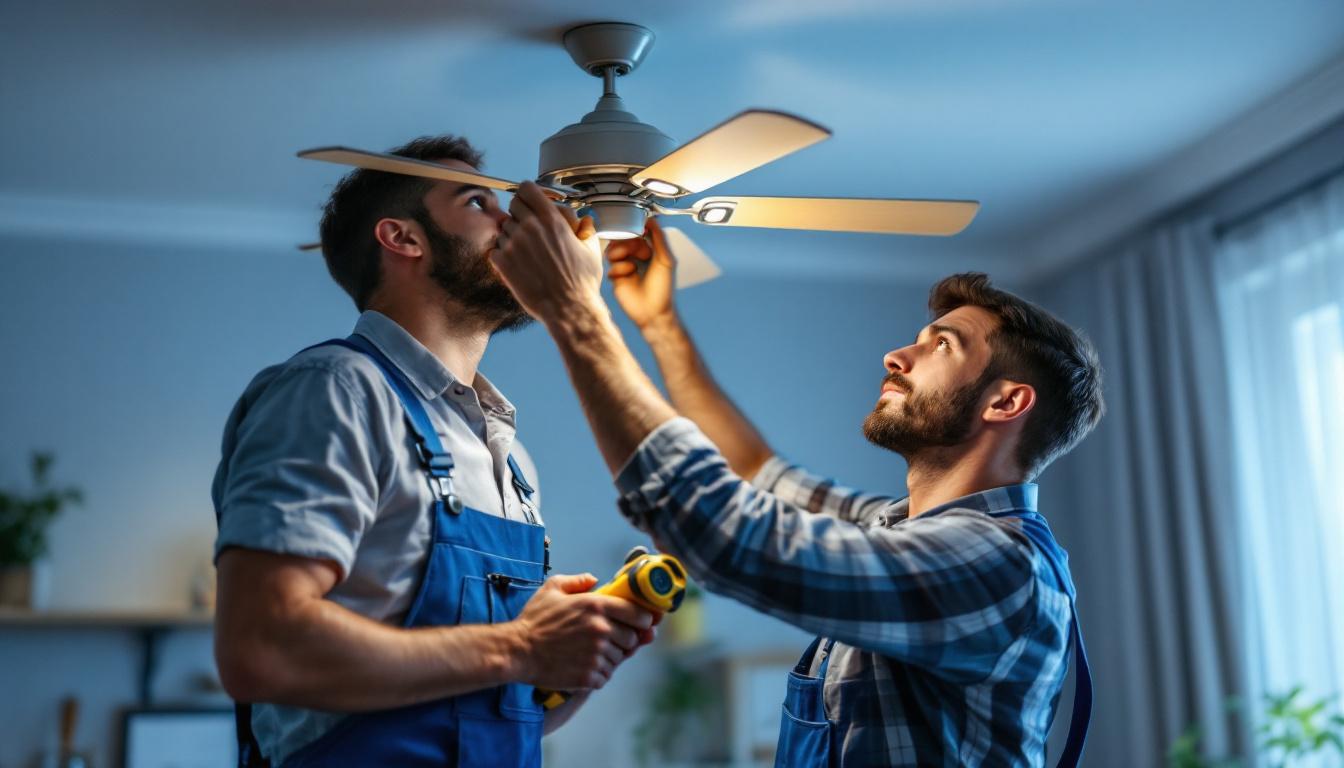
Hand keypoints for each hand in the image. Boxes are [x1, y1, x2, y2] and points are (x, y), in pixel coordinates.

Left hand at [491, 182, 603, 325]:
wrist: (568, 309)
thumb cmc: (582, 282)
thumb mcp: (592, 250)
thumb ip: (587, 230)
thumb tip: (586, 221)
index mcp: (552, 220)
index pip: (528, 188)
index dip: (528, 194)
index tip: (530, 201)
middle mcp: (531, 227)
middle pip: (513, 204)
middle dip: (520, 213)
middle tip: (528, 227)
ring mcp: (514, 244)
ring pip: (503, 227)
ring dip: (512, 235)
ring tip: (527, 252)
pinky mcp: (503, 262)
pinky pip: (495, 248)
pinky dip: (503, 254)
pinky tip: (517, 265)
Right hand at [509, 573, 654, 691]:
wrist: (517, 651)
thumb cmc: (534, 620)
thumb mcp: (553, 589)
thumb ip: (577, 581)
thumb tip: (595, 580)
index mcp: (596, 606)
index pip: (639, 614)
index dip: (644, 619)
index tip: (641, 622)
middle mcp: (601, 630)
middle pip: (633, 638)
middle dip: (625, 639)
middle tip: (608, 639)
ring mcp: (596, 655)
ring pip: (619, 658)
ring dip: (610, 657)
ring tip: (589, 652)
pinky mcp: (589, 676)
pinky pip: (606, 676)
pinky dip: (598, 673)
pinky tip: (583, 665)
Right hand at [606, 217, 676, 329]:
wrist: (653, 312)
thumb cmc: (663, 288)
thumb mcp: (666, 259)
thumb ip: (660, 238)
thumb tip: (652, 219)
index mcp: (649, 251)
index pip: (636, 233)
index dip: (633, 233)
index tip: (635, 233)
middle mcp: (636, 258)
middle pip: (621, 240)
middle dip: (625, 245)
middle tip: (634, 253)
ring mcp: (625, 268)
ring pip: (612, 252)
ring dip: (619, 255)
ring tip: (629, 266)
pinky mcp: (616, 279)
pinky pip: (610, 267)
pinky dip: (618, 270)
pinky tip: (626, 278)